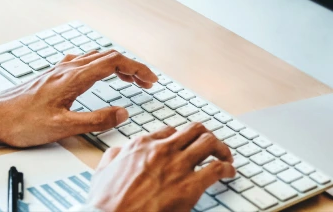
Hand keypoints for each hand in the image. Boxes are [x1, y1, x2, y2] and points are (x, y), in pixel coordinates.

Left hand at [0, 50, 157, 146]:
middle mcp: (67, 68)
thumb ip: (95, 120)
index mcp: (74, 77)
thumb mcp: (63, 127)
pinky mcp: (52, 76)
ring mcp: (59, 70)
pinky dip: (99, 66)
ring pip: (95, 58)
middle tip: (147, 82)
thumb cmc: (21, 122)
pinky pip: (82, 62)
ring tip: (130, 80)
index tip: (151, 80)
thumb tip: (122, 113)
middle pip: (108, 56)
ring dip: (116, 65)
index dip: (137, 69)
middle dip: (131, 67)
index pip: (114, 63)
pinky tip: (97, 76)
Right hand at [86, 123, 235, 211]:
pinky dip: (228, 168)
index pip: (170, 131)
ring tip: (226, 157)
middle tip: (212, 147)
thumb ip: (113, 157)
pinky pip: (218, 168)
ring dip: (221, 148)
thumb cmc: (106, 203)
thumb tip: (119, 152)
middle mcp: (162, 149)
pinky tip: (229, 173)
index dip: (181, 138)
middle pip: (194, 130)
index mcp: (141, 144)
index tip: (187, 145)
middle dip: (207, 137)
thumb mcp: (102, 172)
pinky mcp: (189, 186)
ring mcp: (177, 165)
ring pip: (209, 142)